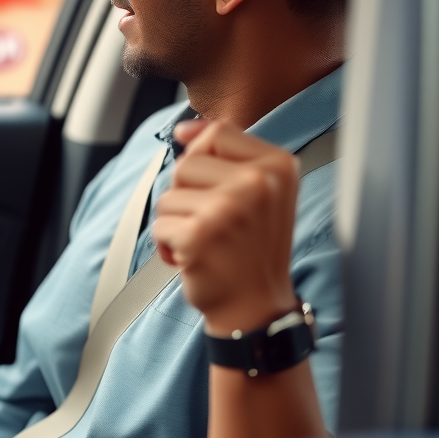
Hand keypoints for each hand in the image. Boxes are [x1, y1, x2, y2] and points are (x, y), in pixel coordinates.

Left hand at [152, 120, 299, 336]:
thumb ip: (227, 153)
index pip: (218, 134)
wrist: (256, 308)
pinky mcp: (200, 235)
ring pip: (168, 196)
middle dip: (188, 196)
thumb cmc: (251, 247)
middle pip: (186, 164)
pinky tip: (195, 260)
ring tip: (207, 243)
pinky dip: (168, 246)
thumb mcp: (259, 192)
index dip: (201, 155)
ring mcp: (229, 209)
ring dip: (177, 223)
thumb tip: (183, 129)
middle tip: (215, 225)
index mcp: (278, 166)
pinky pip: (160, 226)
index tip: (211, 187)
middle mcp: (258, 184)